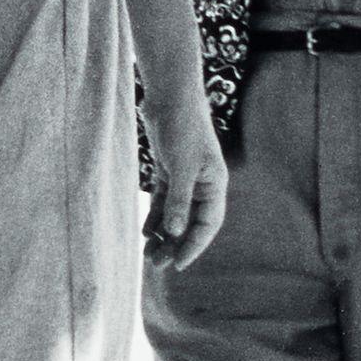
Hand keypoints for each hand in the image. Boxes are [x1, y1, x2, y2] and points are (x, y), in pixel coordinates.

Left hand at [144, 101, 227, 271]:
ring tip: (149, 254)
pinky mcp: (170, 170)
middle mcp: (203, 184)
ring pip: (175, 214)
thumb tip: (175, 232)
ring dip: (164, 234)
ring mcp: (186, 177)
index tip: (178, 264)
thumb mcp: (182, 166)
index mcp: (214, 184)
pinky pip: (164, 200)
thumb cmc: (183, 127)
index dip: (193, 246)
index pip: (207, 224)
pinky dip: (156, 216)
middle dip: (175, 244)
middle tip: (157, 264)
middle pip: (190, 222)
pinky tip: (146, 231)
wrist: (171, 95)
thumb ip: (179, 200)